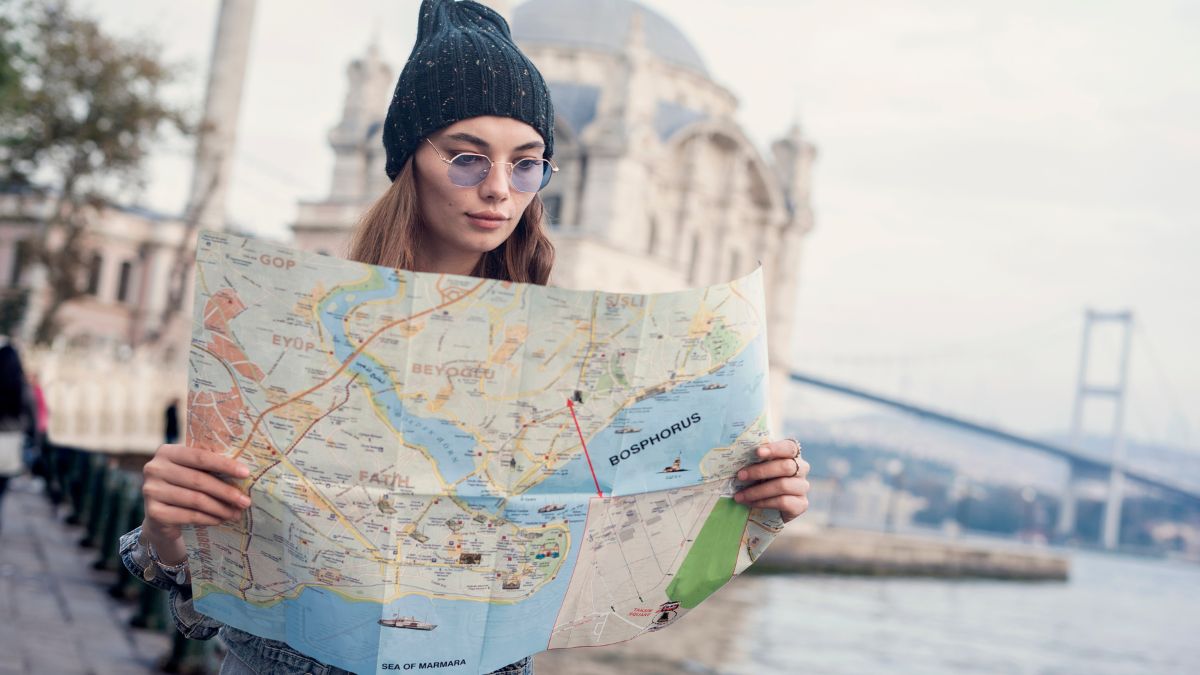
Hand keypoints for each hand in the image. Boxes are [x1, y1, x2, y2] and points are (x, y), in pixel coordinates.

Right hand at [140, 443, 251, 563]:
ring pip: (195, 500)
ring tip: (236, 513)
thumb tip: (244, 472)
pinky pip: (188, 516)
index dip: (225, 465)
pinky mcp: (153, 512)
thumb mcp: (193, 471)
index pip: (200, 456)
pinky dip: (208, 519)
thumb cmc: (183, 486)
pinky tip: (220, 520)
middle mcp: (154, 469)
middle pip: (199, 480)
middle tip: (246, 501)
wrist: (160, 516)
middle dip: (226, 492)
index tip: (246, 473)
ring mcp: (151, 491)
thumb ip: (209, 465)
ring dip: (220, 508)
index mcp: (167, 452)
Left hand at [733, 439, 809, 522]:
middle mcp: (802, 469)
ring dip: (757, 491)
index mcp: (792, 455)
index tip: (757, 452)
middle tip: (740, 476)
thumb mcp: (758, 468)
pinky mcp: (801, 504)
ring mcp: (803, 487)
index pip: (789, 447)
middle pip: (786, 467)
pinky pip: (783, 502)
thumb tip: (737, 457)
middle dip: (760, 471)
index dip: (774, 449)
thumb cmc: (761, 481)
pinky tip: (751, 503)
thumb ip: (755, 461)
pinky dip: (763, 502)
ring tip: (740, 496)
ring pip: (782, 485)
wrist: (770, 509)